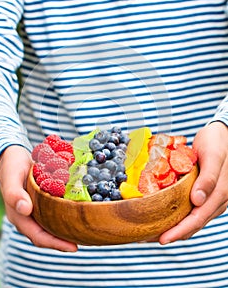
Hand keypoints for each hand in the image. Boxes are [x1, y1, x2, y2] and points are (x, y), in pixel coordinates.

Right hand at [0, 145, 77, 251]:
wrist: (12, 156)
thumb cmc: (11, 167)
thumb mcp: (12, 177)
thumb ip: (14, 193)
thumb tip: (25, 210)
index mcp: (19, 216)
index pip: (38, 236)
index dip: (55, 244)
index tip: (74, 247)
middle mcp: (27, 217)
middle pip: (47, 235)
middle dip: (65, 240)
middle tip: (85, 239)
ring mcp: (35, 209)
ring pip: (52, 224)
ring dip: (66, 228)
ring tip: (83, 230)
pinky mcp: (41, 201)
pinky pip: (54, 212)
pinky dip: (64, 214)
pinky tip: (77, 212)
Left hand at [159, 121, 227, 243]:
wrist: (224, 133)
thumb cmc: (218, 142)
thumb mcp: (213, 156)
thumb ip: (209, 178)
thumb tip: (198, 201)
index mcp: (220, 194)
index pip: (198, 219)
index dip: (180, 231)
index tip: (163, 239)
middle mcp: (216, 200)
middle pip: (194, 223)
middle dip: (174, 233)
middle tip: (151, 237)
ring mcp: (211, 196)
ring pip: (193, 217)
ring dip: (175, 225)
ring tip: (155, 229)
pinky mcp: (204, 191)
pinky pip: (192, 207)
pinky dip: (179, 213)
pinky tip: (166, 212)